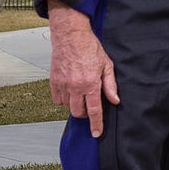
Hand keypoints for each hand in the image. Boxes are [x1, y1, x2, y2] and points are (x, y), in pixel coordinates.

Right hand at [48, 2, 118, 136]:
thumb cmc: (90, 47)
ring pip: (67, 107)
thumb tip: (115, 101)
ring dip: (74, 105)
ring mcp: (63, 84)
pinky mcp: (53, 81)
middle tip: (89, 104)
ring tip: (79, 93)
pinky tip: (69, 90)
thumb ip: (110, 85)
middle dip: (85, 113)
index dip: (96, 124)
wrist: (71, 35)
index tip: (96, 134)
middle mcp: (75, 86)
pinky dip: (63, 99)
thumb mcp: (106, 64)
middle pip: (78, 112)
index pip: (94, 111)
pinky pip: (57, 99)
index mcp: (90, 83)